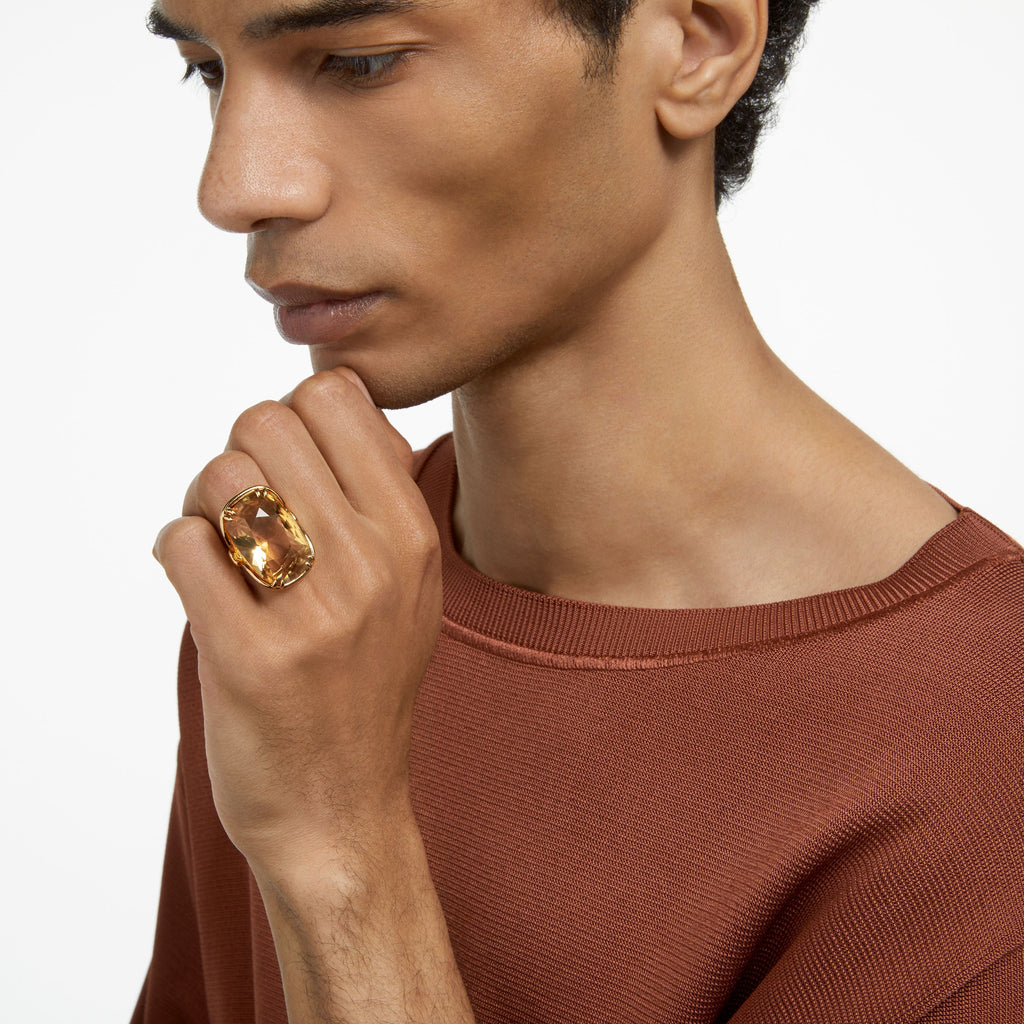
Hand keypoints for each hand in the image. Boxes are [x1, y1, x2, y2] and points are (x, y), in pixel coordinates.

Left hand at [153, 367, 442, 878]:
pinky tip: (204, 585)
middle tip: (245, 508)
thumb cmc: (366, 685)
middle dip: (241, 453)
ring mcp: (315, 613)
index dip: (293, 419)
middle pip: (267, 420)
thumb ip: (381, 496)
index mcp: (411, 536)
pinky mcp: (249, 657)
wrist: (342, 808)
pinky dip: (179, 551)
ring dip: (203, 502)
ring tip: (223, 549)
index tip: (290, 469)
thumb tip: (334, 402)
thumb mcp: (410, 588)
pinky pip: (184, 543)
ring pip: (222, 474)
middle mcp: (374, 565)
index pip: (333, 395)